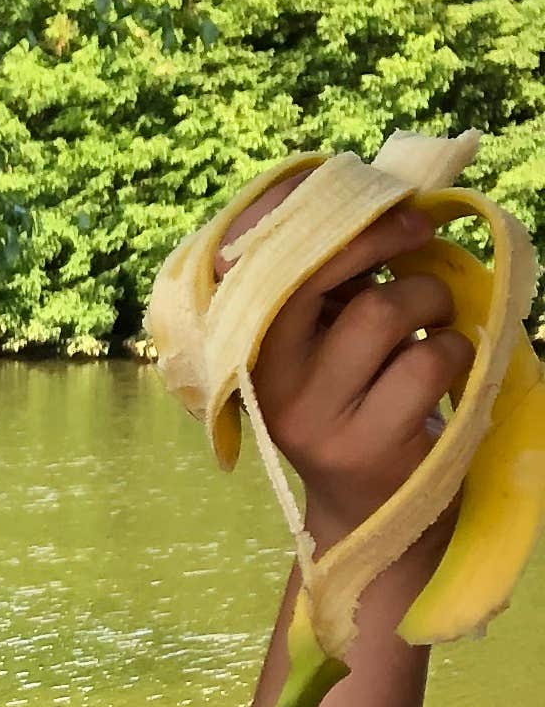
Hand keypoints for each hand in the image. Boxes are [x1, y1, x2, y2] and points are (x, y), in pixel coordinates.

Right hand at [233, 181, 472, 544]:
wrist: (370, 511)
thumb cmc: (355, 401)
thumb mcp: (324, 339)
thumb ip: (329, 282)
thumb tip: (378, 196)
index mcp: (248, 346)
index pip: (270, 262)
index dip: (327, 221)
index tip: (383, 204)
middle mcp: (268, 382)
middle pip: (325, 281)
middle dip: (386, 244)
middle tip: (422, 236)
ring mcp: (313, 418)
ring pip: (385, 313)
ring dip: (433, 302)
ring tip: (434, 323)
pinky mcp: (366, 447)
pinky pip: (431, 360)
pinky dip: (458, 351)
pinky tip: (448, 371)